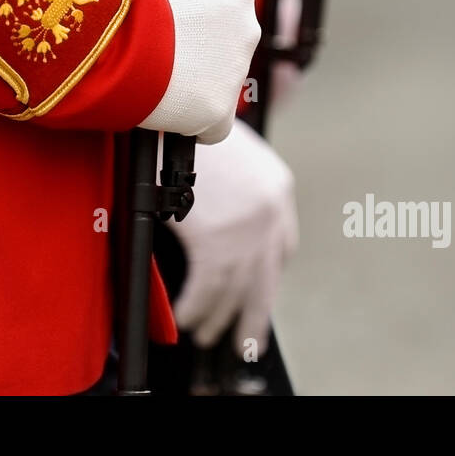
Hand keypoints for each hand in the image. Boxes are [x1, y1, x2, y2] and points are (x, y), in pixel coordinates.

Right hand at [137, 0, 258, 142]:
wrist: (109, 28)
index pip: (222, 13)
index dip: (189, 24)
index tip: (162, 27)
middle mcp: (247, 28)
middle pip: (224, 50)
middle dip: (196, 55)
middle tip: (155, 53)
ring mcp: (235, 70)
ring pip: (218, 86)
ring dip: (191, 86)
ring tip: (153, 78)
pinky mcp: (218, 108)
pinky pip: (213, 127)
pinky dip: (193, 124)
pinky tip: (167, 111)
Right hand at [167, 119, 298, 350]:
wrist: (169, 112)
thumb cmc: (187, 126)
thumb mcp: (225, 152)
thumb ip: (236, 187)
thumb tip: (221, 220)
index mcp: (279, 187)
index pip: (285, 246)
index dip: (268, 275)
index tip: (256, 292)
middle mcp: (271, 212)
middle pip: (266, 279)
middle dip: (255, 315)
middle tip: (247, 343)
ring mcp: (247, 229)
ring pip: (236, 291)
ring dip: (218, 319)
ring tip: (206, 335)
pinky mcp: (218, 240)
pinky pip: (207, 288)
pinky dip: (196, 308)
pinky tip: (187, 319)